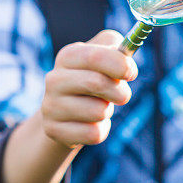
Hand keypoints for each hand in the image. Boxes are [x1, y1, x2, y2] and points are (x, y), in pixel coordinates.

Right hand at [41, 29, 137, 148]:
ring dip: (108, 111)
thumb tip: (126, 56)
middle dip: (119, 91)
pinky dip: (101, 129)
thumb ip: (119, 49)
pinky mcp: (53, 130)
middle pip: (97, 83)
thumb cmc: (94, 77)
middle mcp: (54, 79)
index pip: (94, 56)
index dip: (119, 64)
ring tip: (99, 107)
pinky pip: (93, 134)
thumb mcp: (105, 55)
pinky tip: (91, 123)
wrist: (66, 111)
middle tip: (123, 95)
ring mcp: (50, 106)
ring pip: (98, 112)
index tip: (131, 73)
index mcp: (67, 56)